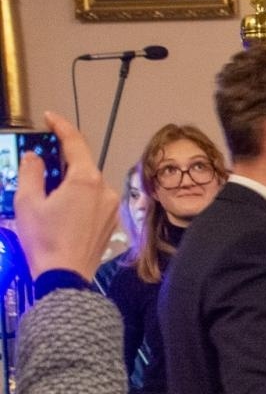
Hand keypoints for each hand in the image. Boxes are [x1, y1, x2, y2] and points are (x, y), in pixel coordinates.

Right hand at [15, 112, 119, 280]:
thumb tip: (34, 157)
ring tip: (47, 192)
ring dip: (70, 181)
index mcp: (86, 180)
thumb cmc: (45, 240)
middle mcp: (105, 189)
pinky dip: (79, 196)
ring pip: (88, 183)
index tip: (50, 117)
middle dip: (61, 159)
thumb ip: (31, 172)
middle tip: (40, 160)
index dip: (61, 126)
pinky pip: (94, 199)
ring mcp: (111, 206)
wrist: (66, 276)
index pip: (75, 142)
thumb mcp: (27, 202)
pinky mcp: (111, 221)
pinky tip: (62, 208)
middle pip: (82, 164)